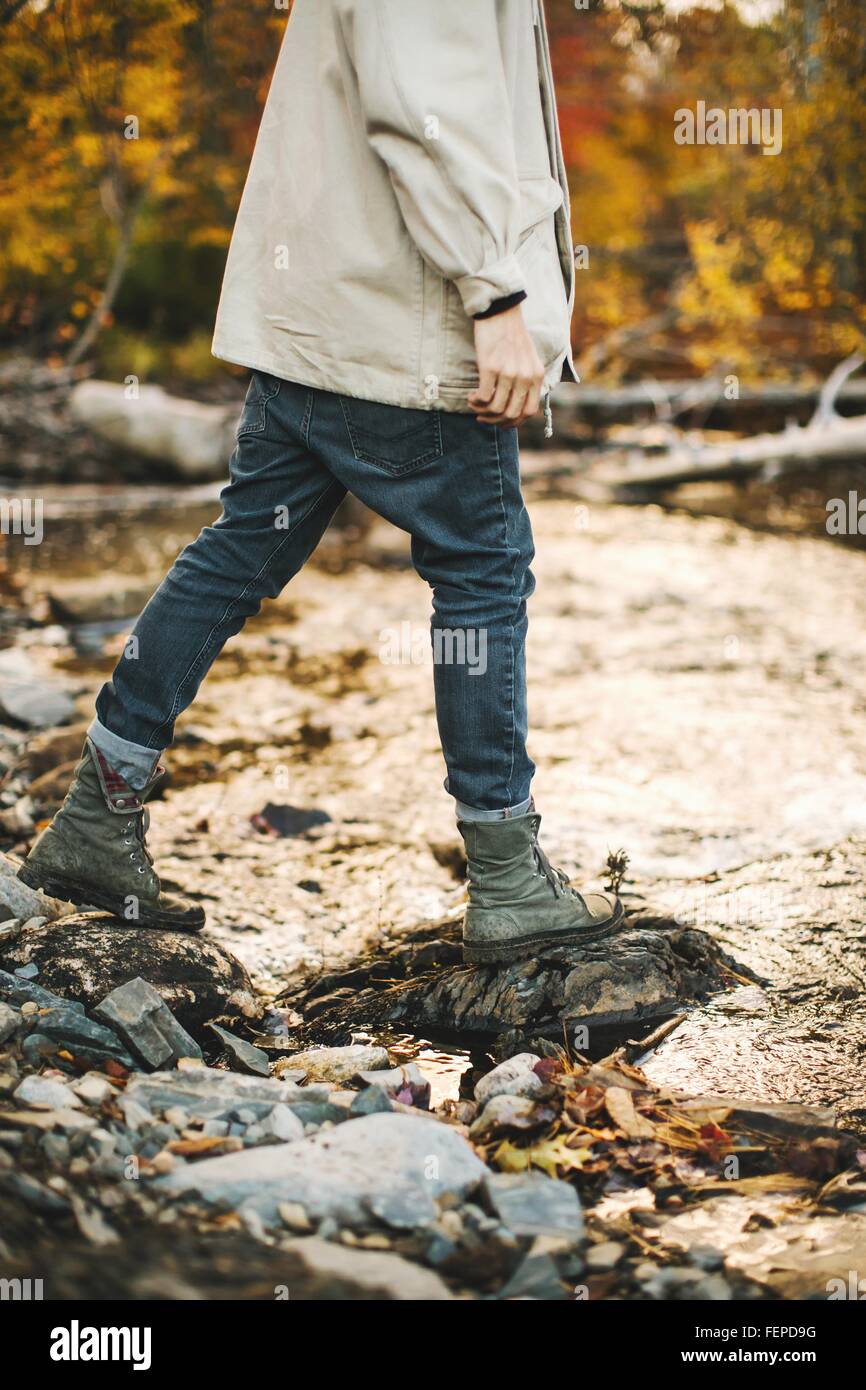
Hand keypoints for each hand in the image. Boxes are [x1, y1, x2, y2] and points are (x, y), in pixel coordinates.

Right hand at [468, 303, 544, 427]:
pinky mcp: (490, 368)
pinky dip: (476, 402)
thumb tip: (515, 404)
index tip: (501, 422)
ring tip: (475, 405)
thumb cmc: (512, 335)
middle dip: (495, 421)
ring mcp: (508, 373)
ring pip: (496, 408)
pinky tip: (471, 396)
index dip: (514, 422)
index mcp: (536, 375)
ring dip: (482, 412)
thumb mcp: (529, 359)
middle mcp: (525, 377)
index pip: (529, 412)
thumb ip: (527, 380)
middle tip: (483, 417)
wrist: (500, 311)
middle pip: (511, 413)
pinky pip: (484, 397)